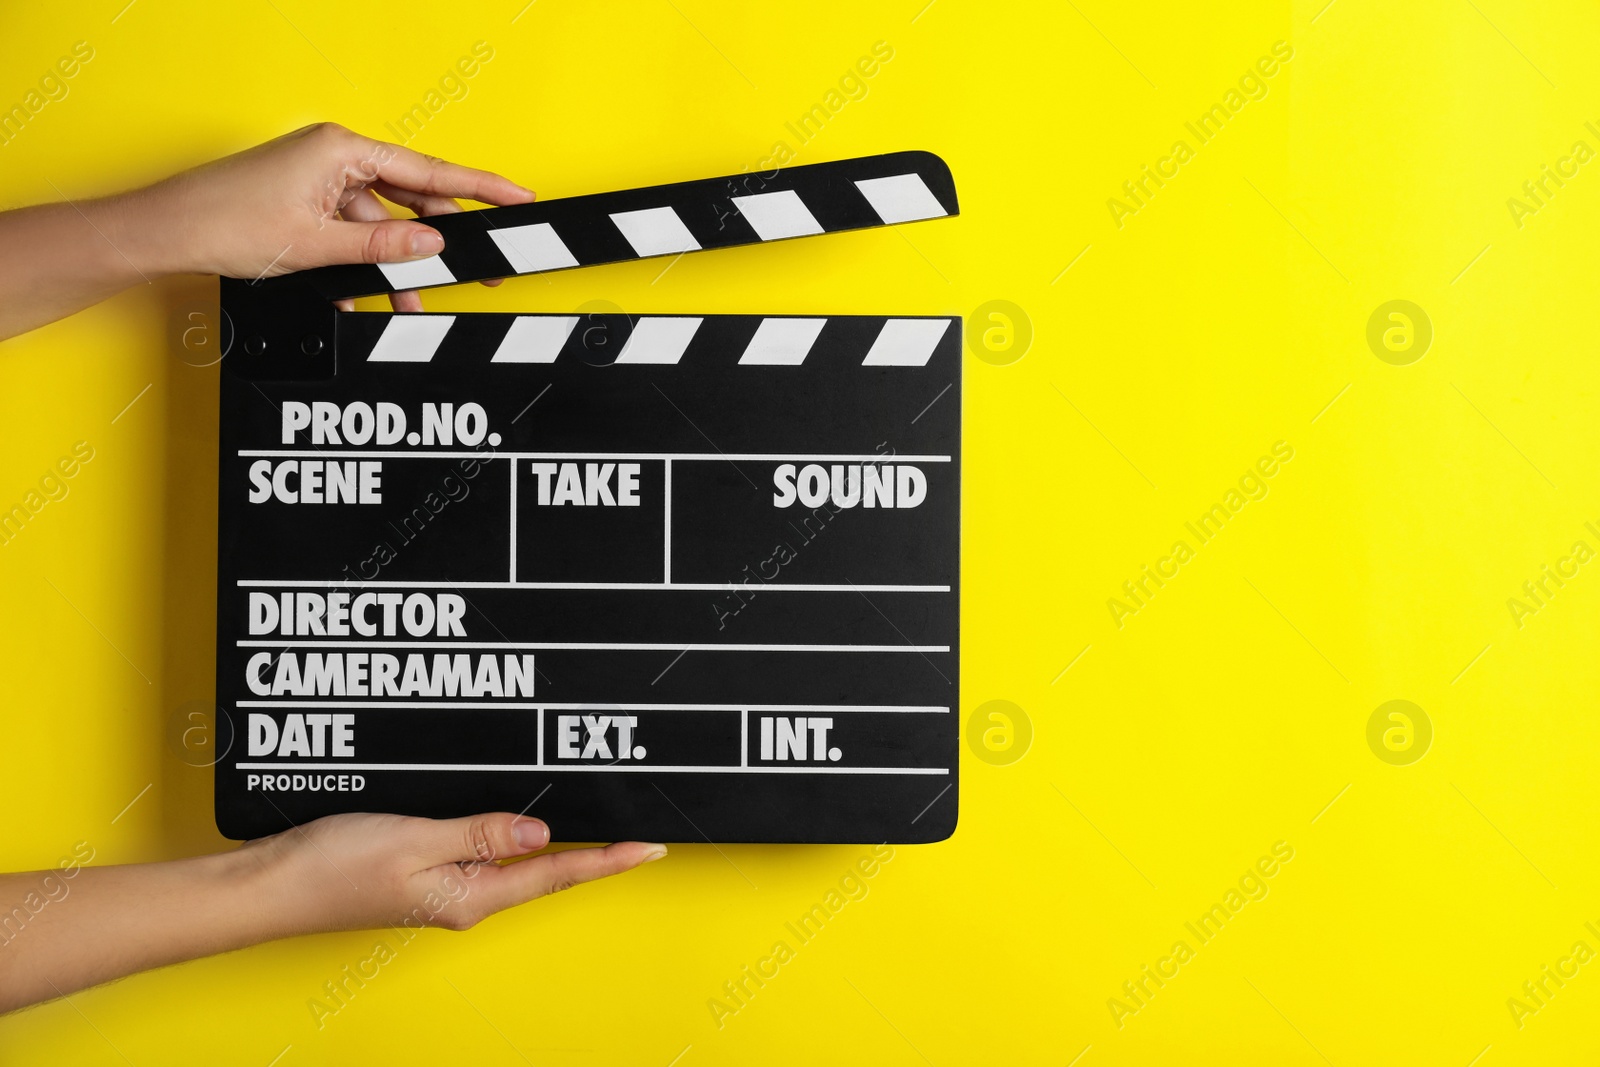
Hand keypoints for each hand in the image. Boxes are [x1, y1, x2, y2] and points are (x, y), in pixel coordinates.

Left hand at [115, 121, 533, 311]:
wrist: (166, 233)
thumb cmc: (225, 223)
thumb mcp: (318, 245)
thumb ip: (384, 246)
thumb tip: (434, 245)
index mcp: (342, 149)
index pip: (430, 172)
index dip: (481, 188)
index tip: (518, 197)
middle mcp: (335, 156)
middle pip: (411, 199)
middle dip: (436, 241)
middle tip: (473, 269)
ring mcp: (321, 178)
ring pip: (382, 223)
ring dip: (396, 263)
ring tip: (408, 301)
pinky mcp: (307, 200)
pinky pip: (354, 232)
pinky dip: (364, 263)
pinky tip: (362, 293)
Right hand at [238, 812, 666, 933]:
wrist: (268, 886)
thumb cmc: (330, 866)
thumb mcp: (414, 840)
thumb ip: (479, 833)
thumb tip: (540, 831)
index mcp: (469, 897)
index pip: (555, 873)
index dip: (606, 860)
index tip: (649, 848)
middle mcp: (463, 899)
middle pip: (543, 870)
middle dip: (591, 852)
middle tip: (636, 832)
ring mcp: (443, 889)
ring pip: (514, 862)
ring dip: (553, 843)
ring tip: (595, 826)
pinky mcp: (422, 874)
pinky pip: (480, 854)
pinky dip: (508, 835)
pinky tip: (518, 821)